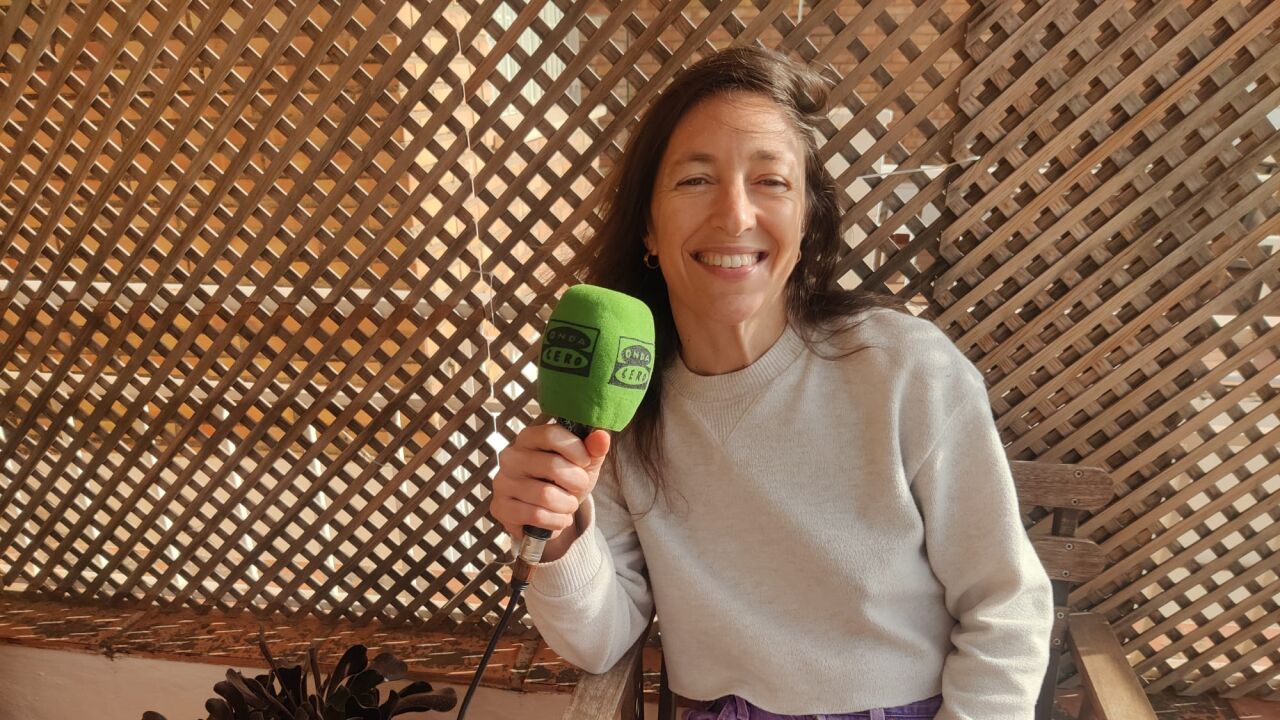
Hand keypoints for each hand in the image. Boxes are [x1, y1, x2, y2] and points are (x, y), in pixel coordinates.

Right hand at [491, 423, 610, 542]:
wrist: (550, 511)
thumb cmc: (566, 479)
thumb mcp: (584, 462)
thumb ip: (594, 448)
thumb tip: (602, 436)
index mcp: (529, 437)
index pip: (552, 435)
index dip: (576, 450)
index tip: (585, 462)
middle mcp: (511, 456)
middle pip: (552, 465)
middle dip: (576, 481)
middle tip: (579, 486)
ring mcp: (503, 482)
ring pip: (545, 495)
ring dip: (567, 504)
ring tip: (569, 504)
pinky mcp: (501, 507)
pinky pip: (536, 516)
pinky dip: (556, 521)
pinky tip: (558, 518)